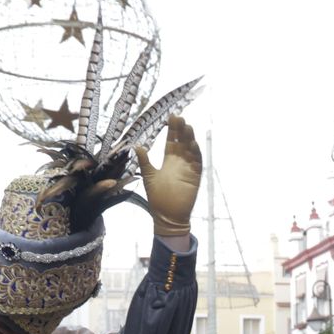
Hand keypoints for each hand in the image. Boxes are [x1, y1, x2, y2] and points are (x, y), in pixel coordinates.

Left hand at [135, 115, 201, 236]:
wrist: (167, 216)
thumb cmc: (157, 198)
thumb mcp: (148, 176)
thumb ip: (145, 162)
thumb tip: (137, 146)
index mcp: (169, 161)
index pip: (171, 141)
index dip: (172, 130)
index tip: (170, 117)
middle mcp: (180, 162)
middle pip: (182, 142)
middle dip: (181, 130)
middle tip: (179, 117)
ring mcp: (188, 168)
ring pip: (190, 150)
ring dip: (189, 138)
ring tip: (187, 127)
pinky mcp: (195, 177)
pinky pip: (197, 162)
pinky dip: (195, 153)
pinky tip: (192, 144)